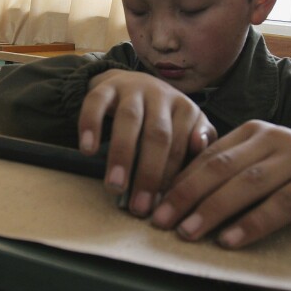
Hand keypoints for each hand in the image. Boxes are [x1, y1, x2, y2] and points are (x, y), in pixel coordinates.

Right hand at [78, 69, 215, 215]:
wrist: (131, 84)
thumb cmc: (162, 118)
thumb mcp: (187, 129)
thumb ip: (198, 145)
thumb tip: (202, 156)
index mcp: (185, 109)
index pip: (180, 145)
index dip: (171, 177)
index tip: (162, 207)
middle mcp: (161, 96)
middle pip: (157, 134)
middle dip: (149, 173)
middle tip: (139, 206)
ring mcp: (132, 88)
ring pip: (128, 119)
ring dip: (121, 155)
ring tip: (114, 186)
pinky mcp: (105, 86)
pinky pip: (95, 102)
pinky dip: (90, 125)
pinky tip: (88, 150)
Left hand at [150, 120, 290, 247]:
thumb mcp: (265, 163)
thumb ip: (232, 173)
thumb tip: (181, 199)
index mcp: (253, 132)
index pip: (207, 157)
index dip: (180, 182)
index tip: (155, 205)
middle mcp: (273, 137)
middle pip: (222, 167)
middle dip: (187, 195)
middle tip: (162, 221)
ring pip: (249, 183)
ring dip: (215, 209)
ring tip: (190, 231)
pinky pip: (284, 202)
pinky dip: (256, 222)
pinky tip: (233, 238)